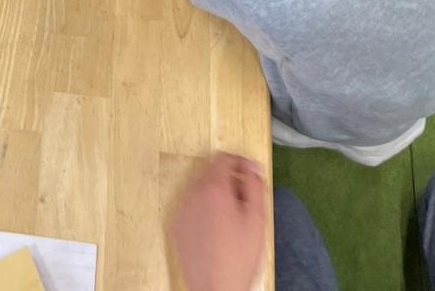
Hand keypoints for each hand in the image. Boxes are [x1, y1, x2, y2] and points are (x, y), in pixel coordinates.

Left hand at [171, 155, 266, 290]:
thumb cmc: (239, 257)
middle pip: (210, 171)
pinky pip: (191, 205)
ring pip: (200, 188)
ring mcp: (181, 209)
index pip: (223, 157)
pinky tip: (216, 227)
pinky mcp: (177, 224)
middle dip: (229, 178)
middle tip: (244, 198)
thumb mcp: (257, 219)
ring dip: (216, 193)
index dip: (239, 161)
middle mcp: (192, 193)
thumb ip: (255, 186)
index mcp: (213, 188)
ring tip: (232, 216)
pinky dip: (203, 207)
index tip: (250, 172)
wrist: (216, 288)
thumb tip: (253, 168)